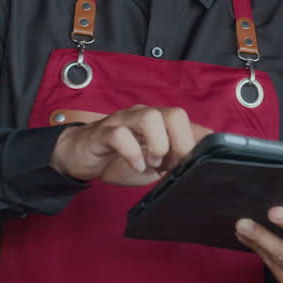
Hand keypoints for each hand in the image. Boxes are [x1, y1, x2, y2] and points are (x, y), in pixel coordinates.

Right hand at [50, 105, 207, 185]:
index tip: (201, 164)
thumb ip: (174, 162)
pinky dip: (132, 153)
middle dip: (182, 143)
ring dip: (158, 145)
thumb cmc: (120, 159)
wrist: (80, 156)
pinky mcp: (103, 132)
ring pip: (149, 117)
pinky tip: (135, 166)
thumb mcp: (153, 165)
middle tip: (175, 165)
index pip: (190, 124)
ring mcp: (124, 121)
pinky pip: (120, 134)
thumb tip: (199, 169)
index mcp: (160, 123)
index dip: (200, 143)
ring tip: (153, 163)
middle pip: (175, 114)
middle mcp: (144, 116)